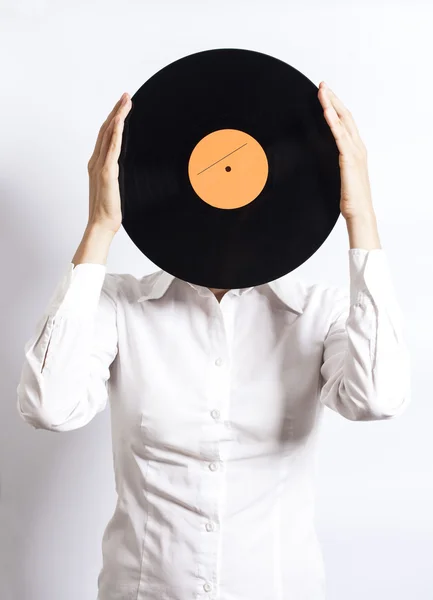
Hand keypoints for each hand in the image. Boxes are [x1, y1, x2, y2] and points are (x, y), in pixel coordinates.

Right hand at [87, 92, 131, 232]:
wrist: (101, 224)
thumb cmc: (108, 209)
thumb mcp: (115, 187)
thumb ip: (116, 174)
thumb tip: (123, 168)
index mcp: (97, 163)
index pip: (106, 136)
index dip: (114, 119)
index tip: (122, 106)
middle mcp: (96, 161)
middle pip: (106, 129)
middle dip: (116, 111)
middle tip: (125, 96)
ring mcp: (100, 165)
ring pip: (108, 134)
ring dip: (117, 116)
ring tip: (126, 102)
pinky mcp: (106, 172)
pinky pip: (111, 148)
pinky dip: (115, 132)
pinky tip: (120, 121)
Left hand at [318, 81, 373, 220]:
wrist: (359, 211)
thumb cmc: (350, 197)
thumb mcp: (342, 175)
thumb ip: (338, 162)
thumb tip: (328, 157)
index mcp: (356, 149)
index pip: (345, 122)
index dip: (336, 107)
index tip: (325, 94)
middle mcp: (358, 147)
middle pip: (345, 116)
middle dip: (333, 99)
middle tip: (322, 85)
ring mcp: (355, 152)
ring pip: (343, 122)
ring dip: (331, 106)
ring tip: (322, 92)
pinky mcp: (349, 160)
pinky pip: (340, 137)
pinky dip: (333, 123)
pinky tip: (326, 112)